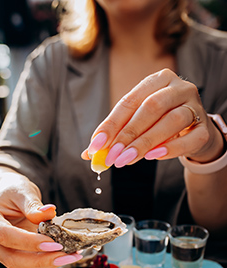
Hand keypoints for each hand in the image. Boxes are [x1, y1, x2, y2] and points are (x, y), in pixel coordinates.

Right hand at [0, 170, 81, 267]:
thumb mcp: (23, 190)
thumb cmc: (13, 191)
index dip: (29, 242)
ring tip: (69, 256)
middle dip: (40, 260)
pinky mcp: (12, 256)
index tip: (53, 242)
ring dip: (45, 266)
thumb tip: (48, 213)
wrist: (10, 195)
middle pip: (10, 259)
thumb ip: (33, 204)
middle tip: (64, 254)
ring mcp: (0, 250)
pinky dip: (45, 266)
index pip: (5, 236)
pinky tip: (62, 257)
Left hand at [82, 69, 223, 166]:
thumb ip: (114, 136)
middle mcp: (179, 88)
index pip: (130, 101)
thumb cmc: (159, 125)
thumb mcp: (136, 125)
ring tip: (127, 159)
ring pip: (172, 121)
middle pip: (151, 108)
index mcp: (157, 80)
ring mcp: (195, 106)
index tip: (96, 145)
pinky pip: (190, 139)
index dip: (111, 124)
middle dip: (128, 134)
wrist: (193, 134)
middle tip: (111, 156)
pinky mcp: (205, 128)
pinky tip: (153, 157)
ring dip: (146, 143)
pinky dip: (171, 149)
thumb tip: (88, 154)